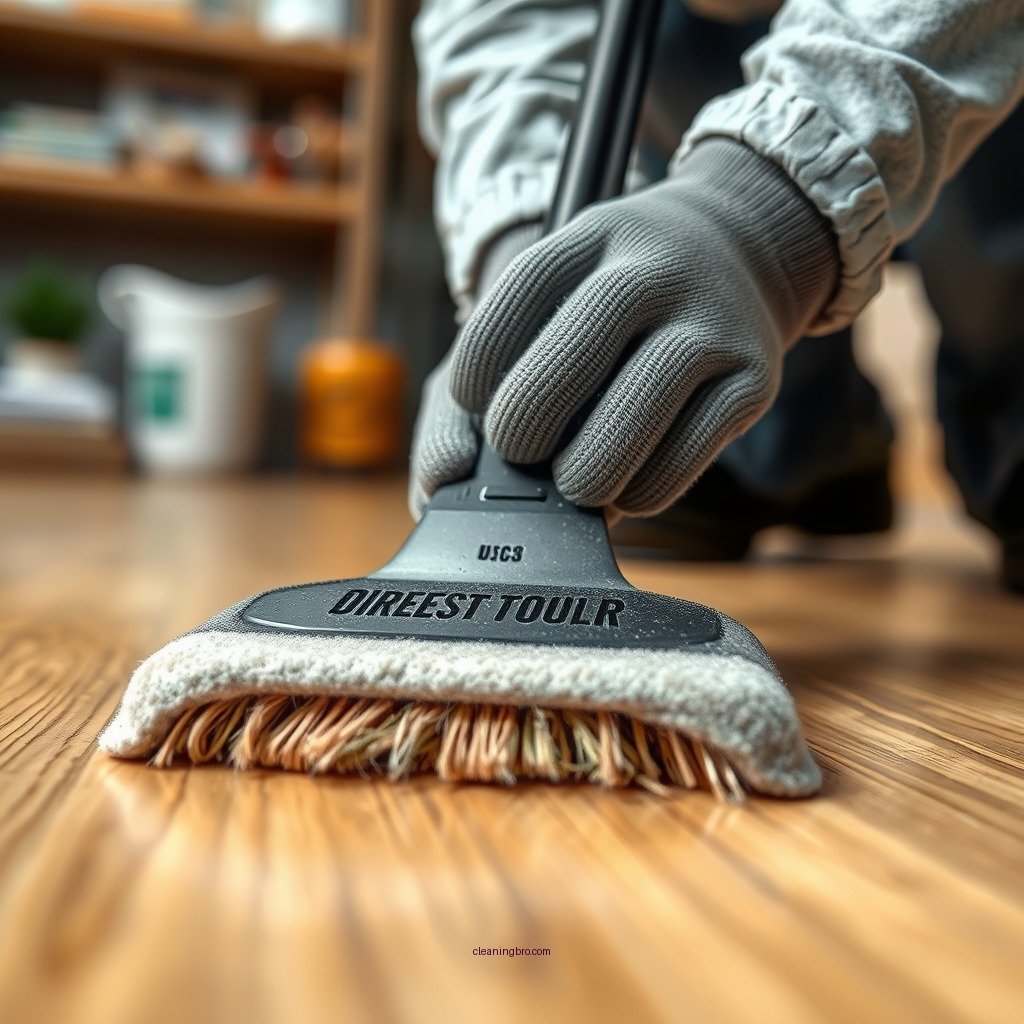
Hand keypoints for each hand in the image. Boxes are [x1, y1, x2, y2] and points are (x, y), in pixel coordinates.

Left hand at [413, 139, 837, 516]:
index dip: (482, 355)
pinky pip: (690, 454)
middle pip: (577, 349)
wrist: (743, 248)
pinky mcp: (755, 380)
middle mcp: (657, 270)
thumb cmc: (626, 289)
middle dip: (528, 415)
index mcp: (596, 235)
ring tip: (572, 481)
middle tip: (516, 447)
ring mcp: (714, 324)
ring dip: (587, 466)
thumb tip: (446, 472)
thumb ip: (503, 347)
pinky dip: (644, 489)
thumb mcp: (570, 275)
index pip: (524, 288)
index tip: (470, 398)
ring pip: (638, 407)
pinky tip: (625, 487)